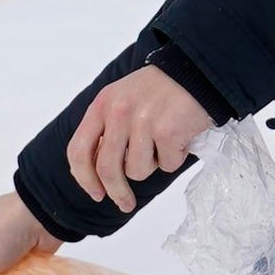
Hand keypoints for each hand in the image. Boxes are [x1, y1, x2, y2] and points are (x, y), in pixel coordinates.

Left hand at [65, 64, 207, 205]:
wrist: (195, 71)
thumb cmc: (159, 90)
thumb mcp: (122, 99)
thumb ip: (107, 130)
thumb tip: (99, 172)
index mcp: (101, 105)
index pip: (78, 150)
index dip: (84, 178)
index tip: (96, 193)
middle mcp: (117, 112)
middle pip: (106, 169)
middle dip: (116, 192)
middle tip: (126, 203)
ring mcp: (142, 121)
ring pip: (138, 171)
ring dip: (153, 165)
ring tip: (164, 142)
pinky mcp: (167, 130)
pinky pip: (167, 165)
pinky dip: (176, 158)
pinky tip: (180, 137)